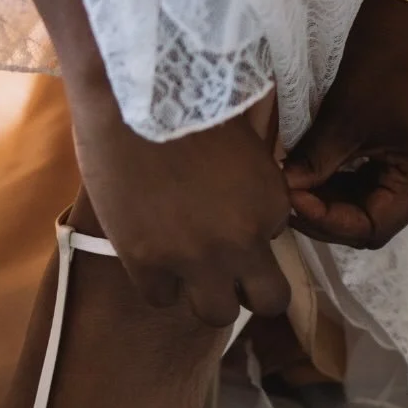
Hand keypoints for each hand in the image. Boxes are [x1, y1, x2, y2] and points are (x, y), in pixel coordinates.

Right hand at [25, 0, 290, 326]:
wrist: (131, 97)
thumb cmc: (190, 94)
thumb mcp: (244, 131)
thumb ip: (255, 167)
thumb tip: (249, 174)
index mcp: (271, 203)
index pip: (276, 240)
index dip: (252, 229)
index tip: (228, 212)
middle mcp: (242, 240)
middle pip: (269, 300)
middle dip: (250, 288)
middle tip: (225, 268)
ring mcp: (194, 258)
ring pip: (218, 314)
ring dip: (206, 295)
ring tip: (185, 269)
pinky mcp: (146, 262)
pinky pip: (161, 299)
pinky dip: (158, 283)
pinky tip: (148, 258)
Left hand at [282, 0, 407, 246]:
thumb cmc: (384, 58)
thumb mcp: (345, 116)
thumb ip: (314, 161)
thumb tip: (282, 192)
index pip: (372, 227)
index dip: (327, 221)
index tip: (289, 199)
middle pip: (372, 218)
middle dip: (325, 211)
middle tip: (283, 196)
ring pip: (370, 200)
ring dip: (330, 197)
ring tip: (292, 184)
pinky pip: (374, 177)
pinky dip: (341, 178)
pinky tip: (311, 170)